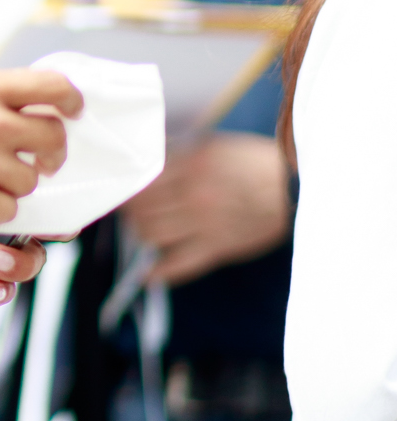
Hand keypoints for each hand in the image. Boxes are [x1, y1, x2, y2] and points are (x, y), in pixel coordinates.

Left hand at [121, 133, 291, 287]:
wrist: (296, 188)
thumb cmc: (257, 164)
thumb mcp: (216, 146)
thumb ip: (181, 154)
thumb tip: (149, 160)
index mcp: (192, 166)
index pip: (143, 182)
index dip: (128, 189)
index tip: (123, 191)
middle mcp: (194, 195)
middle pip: (142, 210)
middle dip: (131, 212)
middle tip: (130, 213)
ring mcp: (204, 224)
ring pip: (153, 235)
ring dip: (142, 235)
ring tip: (143, 232)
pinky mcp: (217, 248)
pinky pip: (180, 266)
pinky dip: (160, 272)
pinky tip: (149, 274)